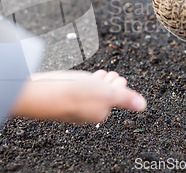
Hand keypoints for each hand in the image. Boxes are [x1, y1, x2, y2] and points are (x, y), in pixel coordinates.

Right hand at [10, 70, 145, 123]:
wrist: (43, 93)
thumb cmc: (75, 94)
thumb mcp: (108, 93)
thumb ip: (125, 98)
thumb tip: (142, 105)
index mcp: (99, 112)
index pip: (113, 99)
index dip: (119, 87)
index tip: (120, 78)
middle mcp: (85, 111)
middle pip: (101, 96)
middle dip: (108, 84)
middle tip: (112, 74)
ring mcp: (71, 104)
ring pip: (87, 92)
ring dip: (96, 81)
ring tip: (100, 73)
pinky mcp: (59, 96)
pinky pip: (73, 89)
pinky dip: (81, 81)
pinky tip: (79, 76)